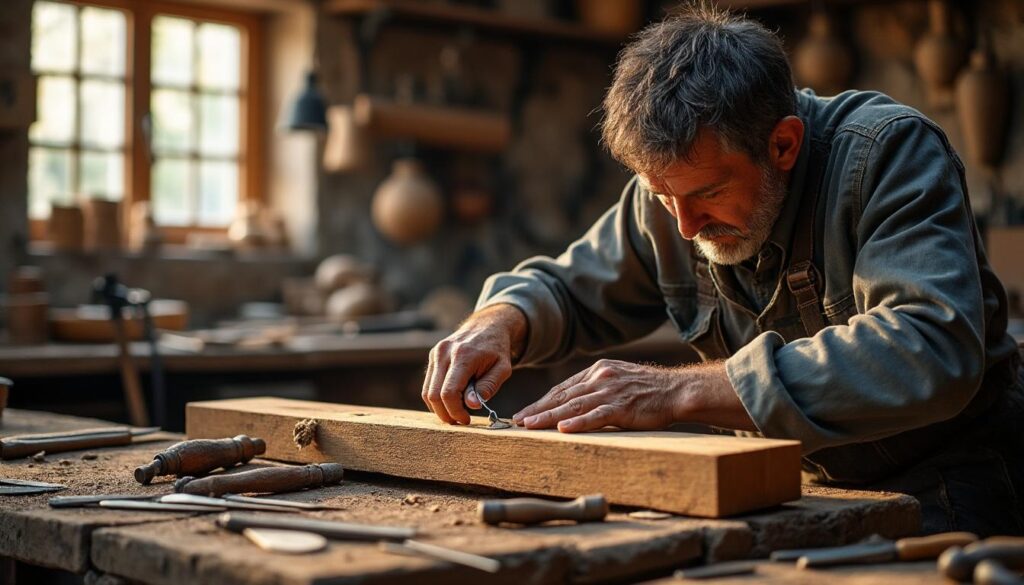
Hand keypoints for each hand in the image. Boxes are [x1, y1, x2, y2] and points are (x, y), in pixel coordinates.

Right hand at [422, 304, 526, 424]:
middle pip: (433, 395)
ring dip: (439, 408)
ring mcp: (436, 353)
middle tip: (459, 421)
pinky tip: (452, 401)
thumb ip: (488, 386)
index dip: (455, 411)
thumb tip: (471, 405)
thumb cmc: (497, 349)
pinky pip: (428, 383)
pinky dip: (437, 397)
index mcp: (463, 356)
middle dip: (445, 413)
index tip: (466, 420)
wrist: (487, 325)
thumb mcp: (503, 369)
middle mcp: (444, 353)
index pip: (449, 392)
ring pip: (427, 391)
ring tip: (456, 413)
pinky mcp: (433, 356)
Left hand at [512, 360, 754, 432]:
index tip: (524, 413)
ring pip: (573, 407)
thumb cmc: (649, 390)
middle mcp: (600, 378)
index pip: (562, 389)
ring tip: (530, 426)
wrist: (678, 390)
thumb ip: (596, 388)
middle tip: (517, 422)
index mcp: (597, 371)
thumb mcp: (618, 380)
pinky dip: (579, 423)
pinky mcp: (623, 407)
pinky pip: (596, 416)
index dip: (541, 401)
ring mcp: (610, 391)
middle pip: (562, 397)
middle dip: (537, 410)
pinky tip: (563, 430)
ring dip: (549, 417)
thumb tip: (574, 403)